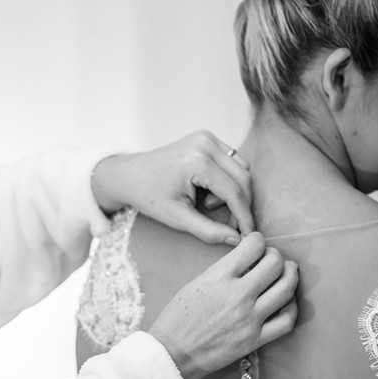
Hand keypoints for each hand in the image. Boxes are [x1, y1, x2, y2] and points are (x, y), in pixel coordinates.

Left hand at [90, 131, 252, 244]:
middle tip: (230, 224)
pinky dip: (228, 179)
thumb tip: (237, 241)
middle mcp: (205, 144)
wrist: (128, 175)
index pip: (235, 191)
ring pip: (241, 168)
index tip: (249, 235)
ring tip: (208, 205)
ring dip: (234, 191)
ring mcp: (206, 137)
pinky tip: (208, 192)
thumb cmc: (148, 196)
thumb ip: (208, 231)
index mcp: (197, 161)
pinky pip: (232, 161)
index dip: (244, 216)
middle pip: (243, 177)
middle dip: (241, 204)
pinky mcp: (206, 138)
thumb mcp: (177, 218)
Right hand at [148, 233, 297, 378]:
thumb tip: (247, 263)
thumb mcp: (195, 283)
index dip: (258, 240)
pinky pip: (286, 321)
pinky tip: (288, 302)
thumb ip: (222, 271)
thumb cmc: (178, 318)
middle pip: (275, 264)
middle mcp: (238, 295)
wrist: (173, 353)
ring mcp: (249, 318)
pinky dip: (292, 307)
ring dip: (290, 276)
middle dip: (276, 256)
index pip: (253, 246)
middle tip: (272, 259)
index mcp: (219, 277)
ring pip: (286, 289)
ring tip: (287, 272)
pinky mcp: (255, 339)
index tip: (256, 244)